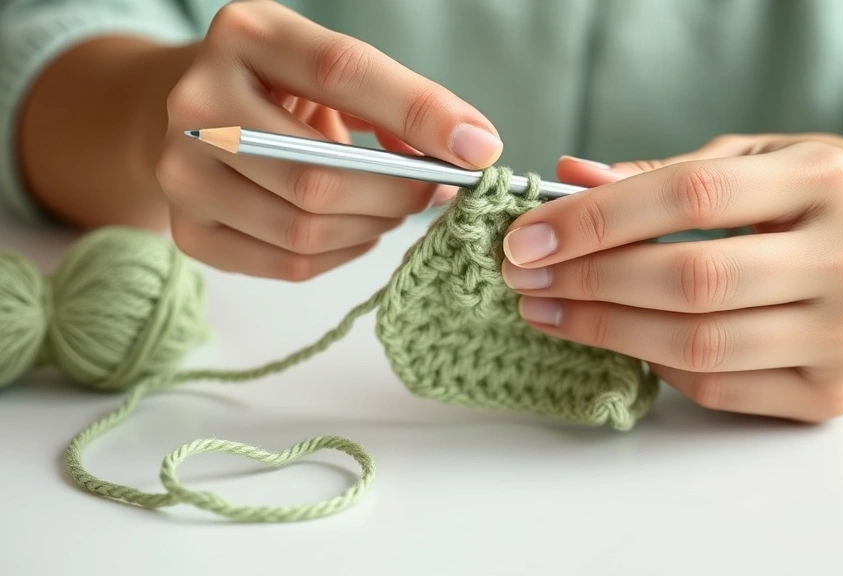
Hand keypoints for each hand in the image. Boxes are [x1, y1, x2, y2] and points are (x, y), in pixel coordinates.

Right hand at [156, 0, 500, 279]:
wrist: (186, 114)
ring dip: (374, 225)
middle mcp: (198, 102)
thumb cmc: (280, 88)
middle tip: (431, 190)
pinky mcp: (188, 230)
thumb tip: (463, 154)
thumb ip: (391, 102)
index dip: (419, 112)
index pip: (342, 72)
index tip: (479, 148)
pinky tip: (355, 230)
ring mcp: (181, 172)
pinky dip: (342, 253)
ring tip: (391, 205)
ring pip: (307, 229)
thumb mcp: (327, 69)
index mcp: (245, 36)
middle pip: (321, 175)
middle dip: (398, 192)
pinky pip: (289, 265)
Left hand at [500, 134, 842, 421]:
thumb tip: (565, 182)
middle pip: (691, 280)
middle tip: (525, 279)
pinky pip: (717, 389)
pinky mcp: (833, 393)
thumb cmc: (813, 197)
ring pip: (698, 345)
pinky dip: (653, 364)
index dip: (597, 220)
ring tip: (549, 312)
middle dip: (588, 282)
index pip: (691, 197)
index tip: (528, 236)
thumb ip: (659, 176)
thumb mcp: (750, 159)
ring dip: (604, 331)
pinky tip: (617, 337)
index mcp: (826, 179)